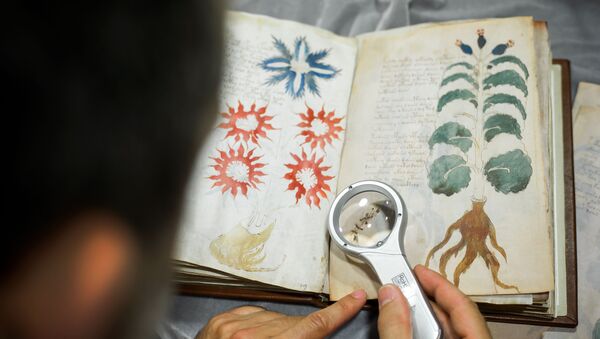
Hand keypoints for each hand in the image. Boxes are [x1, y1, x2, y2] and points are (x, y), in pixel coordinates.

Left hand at [196, 289, 365, 338]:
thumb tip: (312, 334)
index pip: (314, 324)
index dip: (339, 311)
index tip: (355, 299)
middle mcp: (251, 335)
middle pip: (291, 324)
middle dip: (297, 333)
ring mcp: (231, 326)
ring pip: (270, 317)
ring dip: (273, 330)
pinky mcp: (219, 321)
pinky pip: (249, 313)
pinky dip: (254, 324)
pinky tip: (252, 336)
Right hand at [377, 264, 490, 338]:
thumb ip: (398, 327)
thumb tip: (390, 294)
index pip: (463, 305)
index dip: (439, 284)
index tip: (418, 271)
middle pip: (456, 316)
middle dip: (427, 299)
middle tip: (404, 286)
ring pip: (450, 331)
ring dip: (424, 318)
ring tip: (402, 307)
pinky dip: (426, 333)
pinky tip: (409, 330)